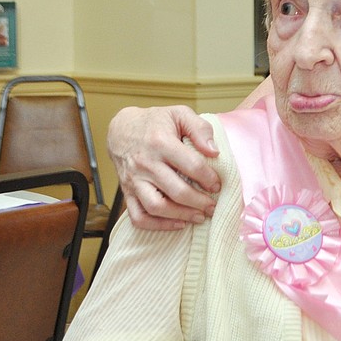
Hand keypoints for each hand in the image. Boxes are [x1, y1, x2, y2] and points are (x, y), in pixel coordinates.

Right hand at [108, 106, 220, 229]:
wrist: (121, 129)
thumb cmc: (155, 122)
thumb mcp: (180, 114)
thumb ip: (200, 129)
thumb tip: (214, 152)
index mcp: (161, 142)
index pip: (191, 165)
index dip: (209, 178)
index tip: (218, 184)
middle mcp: (146, 164)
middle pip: (176, 191)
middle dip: (200, 202)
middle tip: (214, 206)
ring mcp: (134, 180)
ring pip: (156, 207)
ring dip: (181, 215)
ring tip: (200, 216)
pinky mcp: (127, 192)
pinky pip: (138, 217)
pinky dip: (157, 226)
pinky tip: (178, 223)